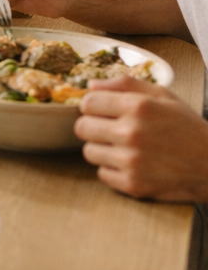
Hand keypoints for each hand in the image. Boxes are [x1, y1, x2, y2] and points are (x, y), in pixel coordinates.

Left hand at [74, 77, 207, 200]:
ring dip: (102, 149)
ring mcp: (131, 161)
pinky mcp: (132, 184)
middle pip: (82, 128)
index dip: (92, 106)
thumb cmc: (187, 128)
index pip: (88, 103)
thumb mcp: (163, 96)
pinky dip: (113, 170)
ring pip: (89, 152)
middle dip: (93, 127)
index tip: (101, 111)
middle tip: (111, 130)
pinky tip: (132, 164)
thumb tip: (91, 85)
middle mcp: (131, 132)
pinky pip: (102, 174)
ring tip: (124, 148)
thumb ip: (125, 84)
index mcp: (138, 106)